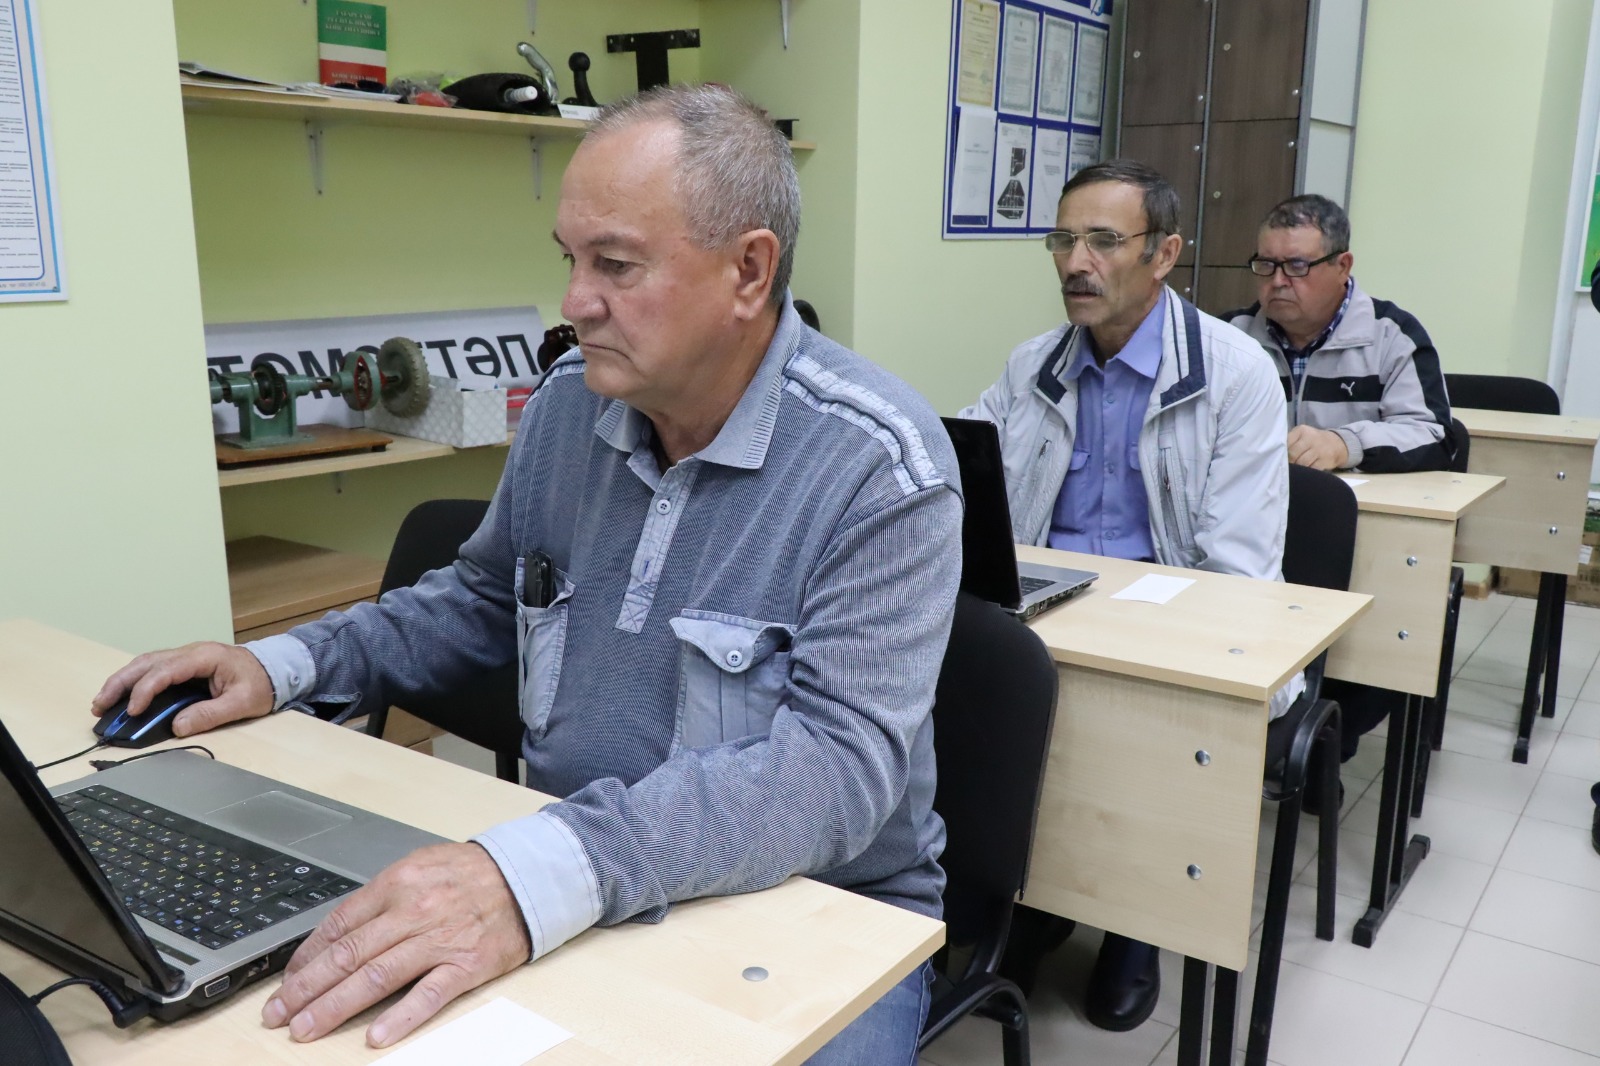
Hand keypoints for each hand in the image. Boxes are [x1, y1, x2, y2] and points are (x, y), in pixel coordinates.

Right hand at [90, 642, 274, 737]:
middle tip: (99, 706)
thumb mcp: (242, 702)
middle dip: (120, 683)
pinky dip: (134, 682)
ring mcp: (185, 657)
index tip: (131, 710)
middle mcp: (190, 652)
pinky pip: (152, 670)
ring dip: (121, 682)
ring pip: (144, 664)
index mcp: (205, 657)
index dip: (145, 690)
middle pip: (146, 663)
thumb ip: (211, 714)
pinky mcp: (184, 666)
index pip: (165, 670)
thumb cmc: (261, 683)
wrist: (276, 669)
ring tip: (101, 704)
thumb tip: (178, 726)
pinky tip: (122, 697)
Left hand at [261, 843, 530, 1046]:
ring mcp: (439, 940)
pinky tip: (375, 1036)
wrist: (526, 876)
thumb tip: (337, 935)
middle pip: (348, 955)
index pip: (339, 925)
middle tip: (279, 1014)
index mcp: (396, 884)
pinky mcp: (467, 965)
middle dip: (306, 989)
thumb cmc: (470, 874)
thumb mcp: (418, 868)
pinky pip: (428, 994)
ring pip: (376, 977)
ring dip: (335, 1007)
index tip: (286, 983)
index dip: (306, 958)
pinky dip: (401, 1017)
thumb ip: (379, 899)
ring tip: (306, 1029)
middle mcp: (413, 911)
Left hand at [1287, 425, 1349, 470]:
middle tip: (1289, 464)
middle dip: (1289, 461)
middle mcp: (1310, 438)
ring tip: (1298, 467)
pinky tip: (1306, 470)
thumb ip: (1290, 442)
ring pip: (1301, 463)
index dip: (1282, 452)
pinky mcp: (1325, 460)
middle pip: (1293, 454)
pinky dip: (1307, 471)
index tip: (1282, 456)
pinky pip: (1312, 469)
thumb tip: (1277, 455)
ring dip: (1298, 467)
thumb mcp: (1301, 436)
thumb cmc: (1312, 441)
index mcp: (1301, 430)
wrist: (1336, 444)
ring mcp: (1319, 449)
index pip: (1286, 442)